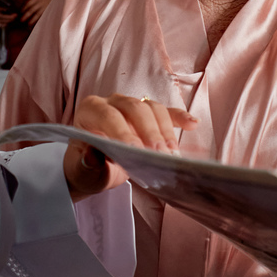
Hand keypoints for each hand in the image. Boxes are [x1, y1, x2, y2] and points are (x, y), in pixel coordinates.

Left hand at [20, 0, 57, 25]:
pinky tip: (37, 24)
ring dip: (32, 20)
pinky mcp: (49, 11)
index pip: (28, 3)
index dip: (24, 8)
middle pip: (31, 9)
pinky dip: (40, 20)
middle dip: (26, 15)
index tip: (21, 12)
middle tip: (21, 20)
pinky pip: (43, 17)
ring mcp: (45, 7)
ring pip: (37, 14)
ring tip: (28, 24)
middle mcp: (40, 2)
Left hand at [62, 94, 197, 201]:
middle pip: (135, 108)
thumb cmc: (86, 169)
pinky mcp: (149, 116)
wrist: (92, 169)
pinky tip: (193, 124)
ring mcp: (133, 106)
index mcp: (91, 110)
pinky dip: (180, 117)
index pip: (108, 116)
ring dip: (165, 130)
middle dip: (149, 131)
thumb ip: (87, 166)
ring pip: (153, 109)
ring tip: (171, 154)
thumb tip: (93, 155)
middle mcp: (112, 102)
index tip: (135, 150)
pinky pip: (166, 113)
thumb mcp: (83, 173)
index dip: (123, 131)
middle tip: (159, 155)